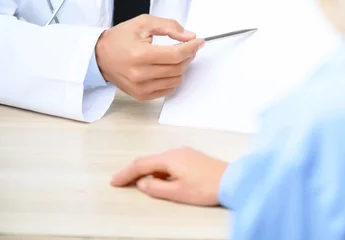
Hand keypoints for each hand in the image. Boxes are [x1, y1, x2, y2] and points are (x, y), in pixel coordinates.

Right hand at [95, 15, 203, 100]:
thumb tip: (189, 36)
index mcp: (140, 55)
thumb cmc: (120, 38)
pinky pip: (168, 90)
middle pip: (178, 68)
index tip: (199, 42)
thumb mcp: (143, 23)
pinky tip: (167, 67)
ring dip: (181, 67)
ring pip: (175, 80)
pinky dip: (173, 78)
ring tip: (176, 55)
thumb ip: (168, 26)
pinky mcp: (141, 96)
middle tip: (188, 45)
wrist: (99, 56)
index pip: (175, 55)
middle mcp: (140, 75)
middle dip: (188, 55)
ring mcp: (140, 88)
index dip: (191, 48)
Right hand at [111, 147, 227, 205]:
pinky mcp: (191, 156)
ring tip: (138, 183)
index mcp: (169, 159)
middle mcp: (175, 151)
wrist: (231, 180)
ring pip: (159, 161)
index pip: (141, 164)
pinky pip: (169, 161)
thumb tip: (142, 183)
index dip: (126, 173)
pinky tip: (160, 179)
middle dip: (134, 171)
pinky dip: (159, 169)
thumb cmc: (206, 188)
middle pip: (149, 160)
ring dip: (147, 171)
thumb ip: (157, 188)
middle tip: (121, 182)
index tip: (114, 181)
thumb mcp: (178, 193)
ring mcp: (184, 152)